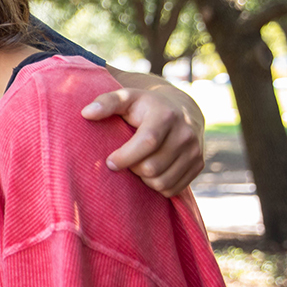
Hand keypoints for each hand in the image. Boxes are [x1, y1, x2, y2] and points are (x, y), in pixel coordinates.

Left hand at [81, 87, 204, 195]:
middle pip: (152, 167)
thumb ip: (106, 102)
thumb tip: (86, 113)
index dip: (126, 156)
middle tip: (125, 161)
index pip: (147, 142)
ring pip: (163, 182)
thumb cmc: (144, 106)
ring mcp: (195, 150)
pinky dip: (158, 186)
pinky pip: (174, 189)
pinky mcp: (199, 164)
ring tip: (137, 165)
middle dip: (133, 169)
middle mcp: (185, 133)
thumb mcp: (126, 97)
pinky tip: (151, 172)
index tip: (110, 162)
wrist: (181, 110)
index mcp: (165, 116)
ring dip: (144, 180)